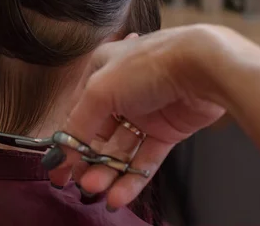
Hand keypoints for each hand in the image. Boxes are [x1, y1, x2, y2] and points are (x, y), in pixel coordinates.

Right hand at [46, 25, 229, 208]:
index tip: (58, 167)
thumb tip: (61, 152)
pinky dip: (133, 178)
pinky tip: (119, 195)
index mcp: (100, 73)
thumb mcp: (100, 90)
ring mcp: (145, 112)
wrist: (201, 66)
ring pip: (121, 150)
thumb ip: (78, 123)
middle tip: (80, 183)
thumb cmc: (148, 65)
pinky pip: (145, 158)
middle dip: (88, 160)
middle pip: (99, 135)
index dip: (67, 142)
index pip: (77, 113)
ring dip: (108, 172)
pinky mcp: (167, 130)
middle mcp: (121, 92)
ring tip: (98, 190)